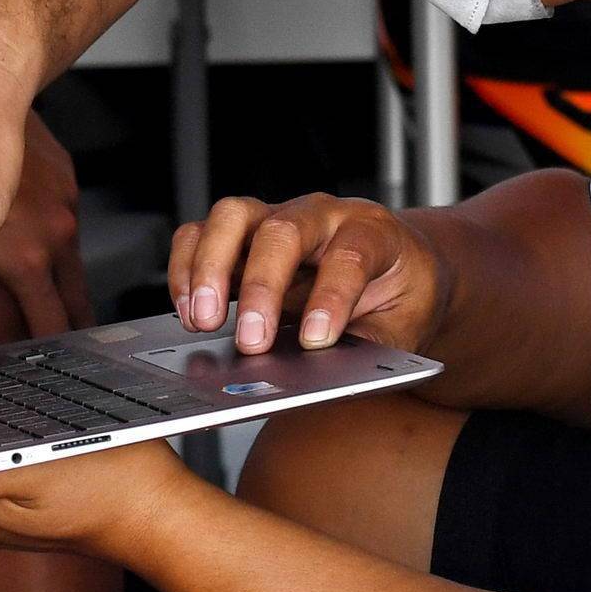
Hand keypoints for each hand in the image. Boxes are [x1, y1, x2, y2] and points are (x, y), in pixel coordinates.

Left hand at [0, 113, 89, 359]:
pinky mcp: (64, 179)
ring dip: (52, 288)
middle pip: (71, 305)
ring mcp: (64, 203)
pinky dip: (46, 244)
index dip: (41, 357)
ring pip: (67, 267)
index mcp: (25, 254)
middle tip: (49, 355)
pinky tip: (23, 246)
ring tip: (38, 310)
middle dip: (54, 330)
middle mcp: (54, 231)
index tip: (40, 382)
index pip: (51, 325)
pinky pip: (59, 226)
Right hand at [170, 192, 441, 354]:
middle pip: (283, 230)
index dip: (330, 298)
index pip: (349, 256)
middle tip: (251, 340)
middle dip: (261, 287)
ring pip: (232, 217)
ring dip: (210, 268)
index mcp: (373, 234)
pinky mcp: (241, 236)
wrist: (399, 269)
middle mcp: (320, 217)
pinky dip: (186, 268)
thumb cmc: (401, 296)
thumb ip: (369, 347)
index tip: (315, 340)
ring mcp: (276, 219)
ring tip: (202, 320)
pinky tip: (188, 310)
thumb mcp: (404, 327)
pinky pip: (201, 233)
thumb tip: (323, 374)